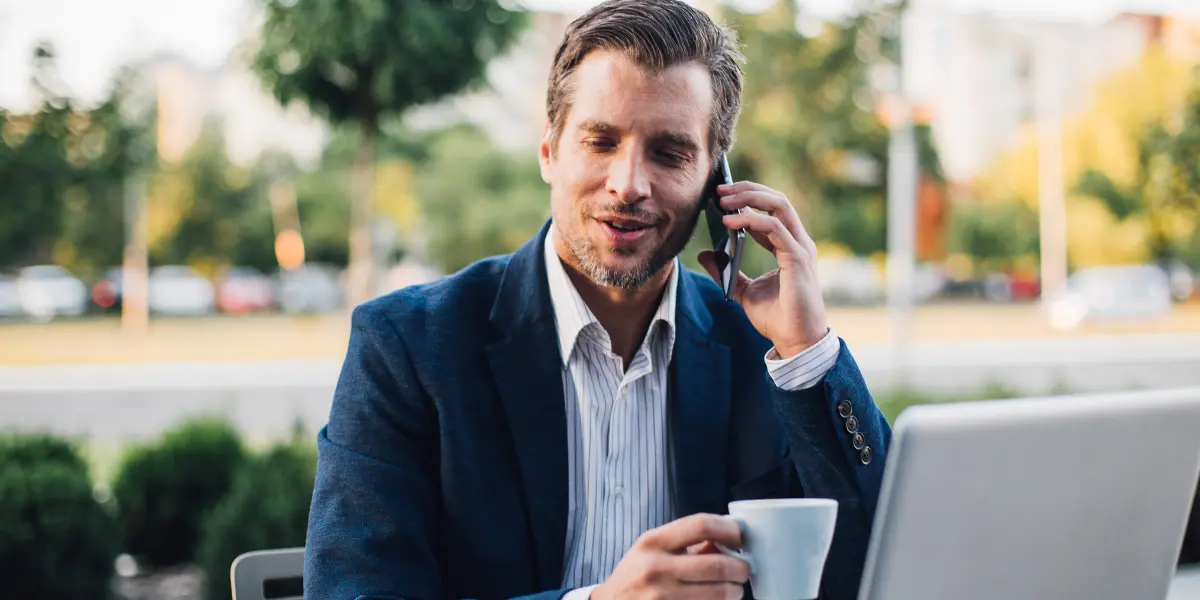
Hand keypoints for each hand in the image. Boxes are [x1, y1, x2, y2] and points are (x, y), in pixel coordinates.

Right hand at [591, 514, 749, 599]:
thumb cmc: (636, 575)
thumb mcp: (652, 549)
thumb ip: (688, 542)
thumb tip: (729, 540)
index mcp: (653, 542)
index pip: (701, 525)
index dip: (729, 529)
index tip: (740, 536)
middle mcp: (656, 569)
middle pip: (718, 565)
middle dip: (741, 568)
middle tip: (744, 569)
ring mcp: (662, 598)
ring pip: (720, 594)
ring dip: (735, 591)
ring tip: (734, 589)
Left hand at [698, 181, 827, 357]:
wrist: (795, 342)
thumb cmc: (777, 318)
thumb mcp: (743, 290)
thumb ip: (726, 271)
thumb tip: (705, 253)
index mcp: (788, 246)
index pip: (771, 210)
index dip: (747, 199)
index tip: (721, 197)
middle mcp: (798, 242)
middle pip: (777, 200)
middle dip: (748, 190)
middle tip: (720, 189)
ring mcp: (800, 248)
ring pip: (779, 205)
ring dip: (749, 198)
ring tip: (723, 200)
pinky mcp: (797, 258)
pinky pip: (775, 228)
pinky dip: (752, 221)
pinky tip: (729, 223)